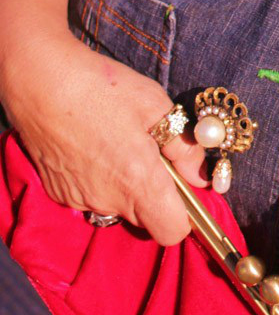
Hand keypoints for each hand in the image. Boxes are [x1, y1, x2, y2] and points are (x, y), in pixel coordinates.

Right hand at [0, 30, 206, 244]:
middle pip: (146, 217)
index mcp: (138, 181)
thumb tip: (201, 177)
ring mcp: (81, 200)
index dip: (184, 214)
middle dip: (155, 193)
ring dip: (126, 186)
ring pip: (118, 206)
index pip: (172, 231)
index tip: (183, 187)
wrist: (41, 83)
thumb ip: (184, 147)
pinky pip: (93, 197)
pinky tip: (93, 146)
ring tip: (117, 143)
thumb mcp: (156, 105)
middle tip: (151, 152)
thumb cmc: (102, 88)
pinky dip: (99, 180)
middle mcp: (109, 200)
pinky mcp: (61, 194)